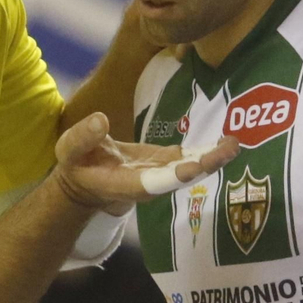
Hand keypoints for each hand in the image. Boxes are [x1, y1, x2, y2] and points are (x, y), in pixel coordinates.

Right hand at [54, 113, 238, 212]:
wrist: (86, 180)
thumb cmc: (76, 165)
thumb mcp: (68, 151)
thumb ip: (82, 138)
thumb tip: (100, 120)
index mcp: (126, 183)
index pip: (153, 182)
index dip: (173, 175)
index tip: (193, 167)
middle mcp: (149, 183)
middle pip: (181, 177)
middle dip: (205, 164)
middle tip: (230, 149)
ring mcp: (160, 174)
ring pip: (190, 168)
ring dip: (213, 157)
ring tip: (234, 143)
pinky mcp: (165, 163)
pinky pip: (190, 158)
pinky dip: (207, 150)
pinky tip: (226, 141)